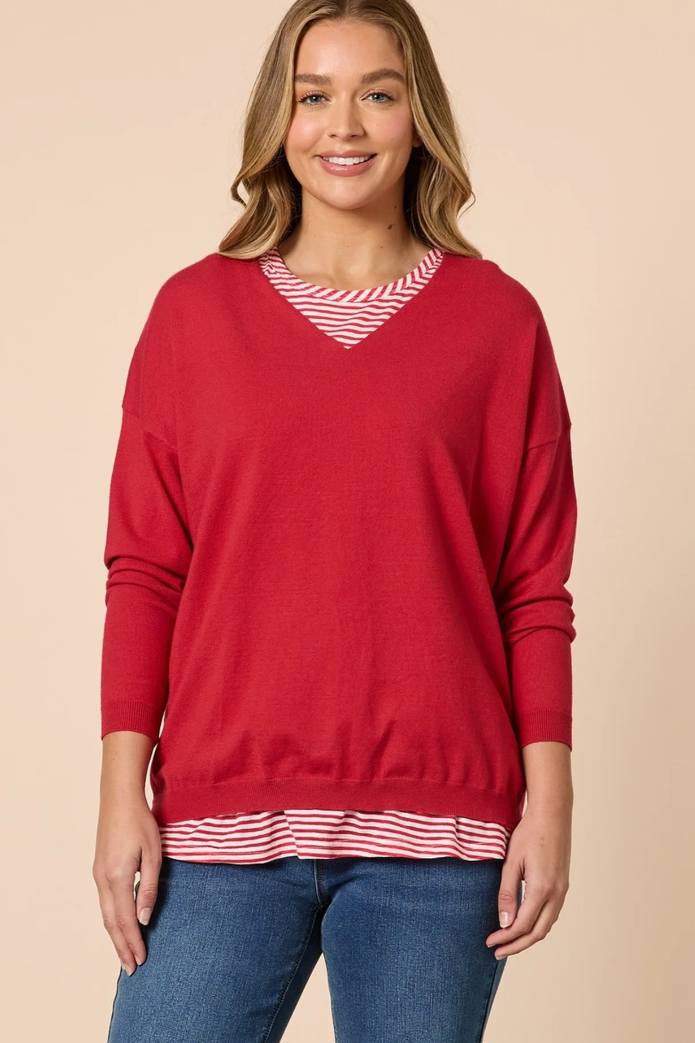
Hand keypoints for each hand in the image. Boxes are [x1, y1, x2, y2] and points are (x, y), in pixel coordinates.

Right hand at [92, 788, 161, 975]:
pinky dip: (111, 919)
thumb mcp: (153, 853)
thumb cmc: (140, 822)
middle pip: (110, 922)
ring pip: (105, 914)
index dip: (133, 942)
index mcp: (117, 877)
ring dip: (115, 935)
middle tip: (131, 968)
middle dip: (121, 946)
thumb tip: (144, 918)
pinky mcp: (99, 869)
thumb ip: (148, 887)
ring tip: (125, 953)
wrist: (119, 799)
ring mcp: (98, 874)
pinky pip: (104, 902)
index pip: (125, 919)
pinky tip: (119, 925)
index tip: (141, 961)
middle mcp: (103, 879)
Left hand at [485, 801, 571, 957]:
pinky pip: (552, 914)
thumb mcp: (512, 861)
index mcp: (542, 889)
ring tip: (509, 941)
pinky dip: (538, 925)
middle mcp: (556, 894)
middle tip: (497, 951)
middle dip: (517, 945)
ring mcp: (563, 890)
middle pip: (537, 933)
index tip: (489, 942)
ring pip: (547, 925)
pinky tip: (525, 923)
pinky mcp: (563, 885)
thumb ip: (507, 893)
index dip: (505, 938)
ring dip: (528, 937)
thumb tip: (503, 923)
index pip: (522, 925)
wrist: (552, 815)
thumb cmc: (529, 834)